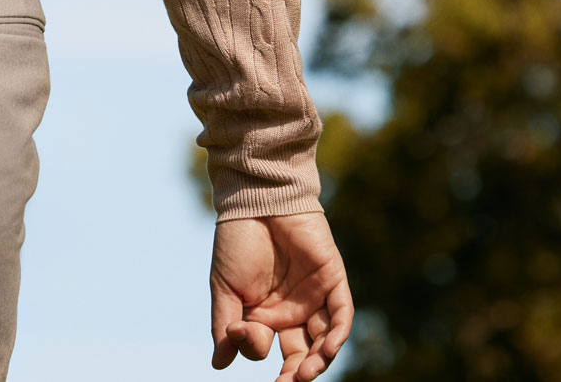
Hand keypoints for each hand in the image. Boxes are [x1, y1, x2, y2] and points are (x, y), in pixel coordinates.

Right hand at [210, 210, 352, 379]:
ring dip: (317, 362)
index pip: (264, 348)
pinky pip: (341, 314)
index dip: (253, 348)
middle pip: (300, 354)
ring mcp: (314, 296)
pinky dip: (337, 334)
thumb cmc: (236, 240)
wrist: (256, 197)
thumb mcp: (225, 288)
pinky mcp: (332, 279)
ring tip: (304, 375)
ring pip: (323, 341)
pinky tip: (327, 349)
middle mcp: (292, 310)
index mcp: (264, 314)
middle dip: (295, 374)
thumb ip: (224, 326)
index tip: (240, 331)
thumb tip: (218, 365)